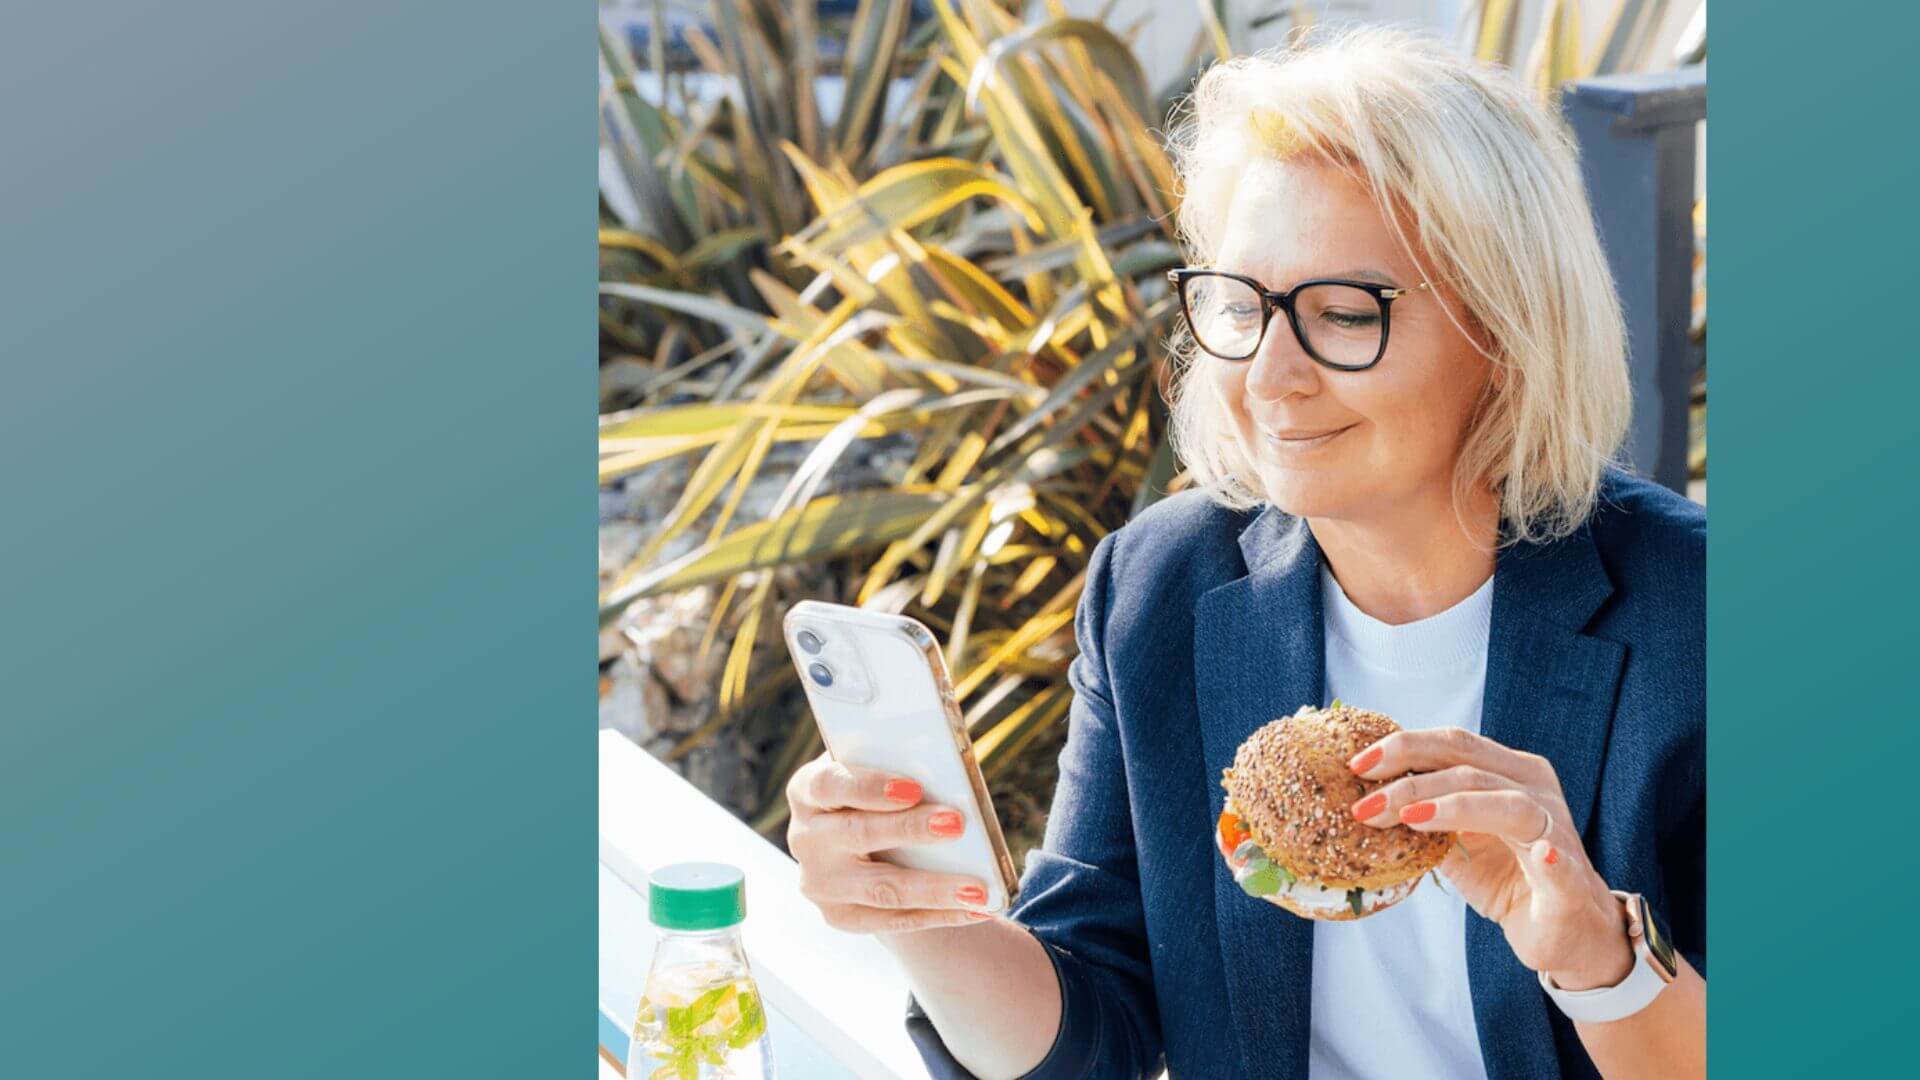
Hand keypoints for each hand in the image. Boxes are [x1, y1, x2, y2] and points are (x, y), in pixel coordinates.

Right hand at [785, 751, 995, 933]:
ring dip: (932, 888)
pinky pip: (892, 921)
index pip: (830, 785)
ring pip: (879, 889)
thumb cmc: (876, 793)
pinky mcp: (840, 916)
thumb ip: (898, 765)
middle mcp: (805, 838)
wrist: (858, 843)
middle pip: (857, 834)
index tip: (912, 788)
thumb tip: (950, 775)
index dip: (869, 786)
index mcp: (808, 790)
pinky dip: (937, 915)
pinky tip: (974, 908)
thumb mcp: (875, 770)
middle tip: (956, 824)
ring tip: (976, 888)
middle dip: (909, 830)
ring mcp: (819, 883)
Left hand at [1347, 727, 1633, 990]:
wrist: (1564, 933)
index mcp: (1509, 773)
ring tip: (1409, 818)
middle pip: (1469, 766)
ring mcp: (1555, 832)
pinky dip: (1550, 858)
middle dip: (1411, 779)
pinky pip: (1561, 863)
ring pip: (1507, 804)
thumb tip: (1366, 802)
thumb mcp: (1457, 843)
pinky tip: (1541, 855)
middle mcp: (1535, 791)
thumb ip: (1425, 817)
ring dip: (1454, 807)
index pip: (1453, 745)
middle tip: (1366, 802)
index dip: (1404, 747)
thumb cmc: (1509, 878)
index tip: (1356, 764)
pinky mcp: (1571, 881)